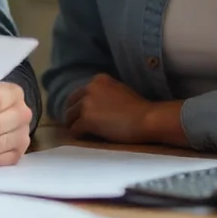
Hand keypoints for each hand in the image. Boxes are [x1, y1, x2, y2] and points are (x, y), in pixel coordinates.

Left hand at [64, 73, 181, 144]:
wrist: (146, 119)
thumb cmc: (139, 108)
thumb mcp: (120, 90)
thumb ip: (105, 92)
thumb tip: (96, 104)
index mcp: (98, 80)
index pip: (81, 92)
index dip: (80, 103)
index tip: (81, 111)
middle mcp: (89, 88)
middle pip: (71, 102)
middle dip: (73, 113)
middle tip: (75, 122)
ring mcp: (86, 104)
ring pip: (70, 116)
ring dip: (73, 124)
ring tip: (78, 131)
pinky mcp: (86, 119)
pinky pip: (75, 129)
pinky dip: (77, 134)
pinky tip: (81, 138)